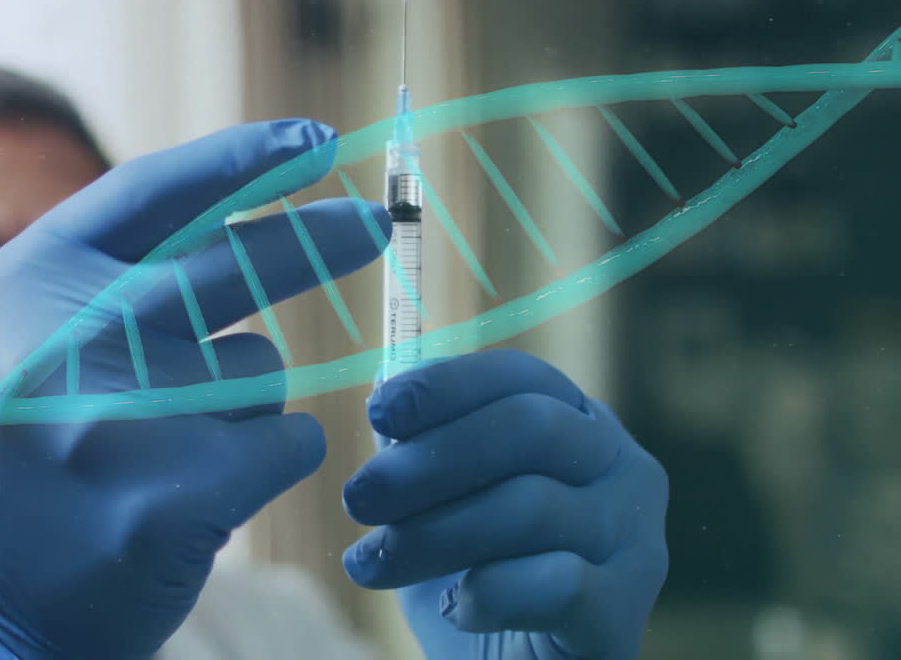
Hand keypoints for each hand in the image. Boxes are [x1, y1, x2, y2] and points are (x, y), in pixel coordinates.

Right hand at [0, 120, 390, 658]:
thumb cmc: (26, 475)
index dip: (241, 158)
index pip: (147, 193)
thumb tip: (246, 207)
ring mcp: (116, 419)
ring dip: (246, 403)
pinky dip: (268, 461)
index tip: (317, 140)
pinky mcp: (177, 496)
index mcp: (16, 290)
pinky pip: (287, 438)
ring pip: (261, 366)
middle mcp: (57, 340)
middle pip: (228, 261)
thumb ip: (103, 279)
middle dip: (317, 238)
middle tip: (376, 225)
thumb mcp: (20, 350)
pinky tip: (198, 501)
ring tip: (169, 454)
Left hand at [342, 350, 667, 659]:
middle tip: (357, 498)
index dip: (446, 386)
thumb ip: (424, 443)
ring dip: (430, 534)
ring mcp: (637, 544)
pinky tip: (458, 608)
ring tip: (369, 563)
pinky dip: (487, 594)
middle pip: (530, 428)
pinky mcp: (623, 617)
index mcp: (582, 428)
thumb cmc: (474, 583)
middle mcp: (625, 472)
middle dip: (429, 461)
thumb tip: (386, 376)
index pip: (522, 378)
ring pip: (530, 506)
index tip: (377, 412)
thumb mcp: (440, 505)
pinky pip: (551, 584)